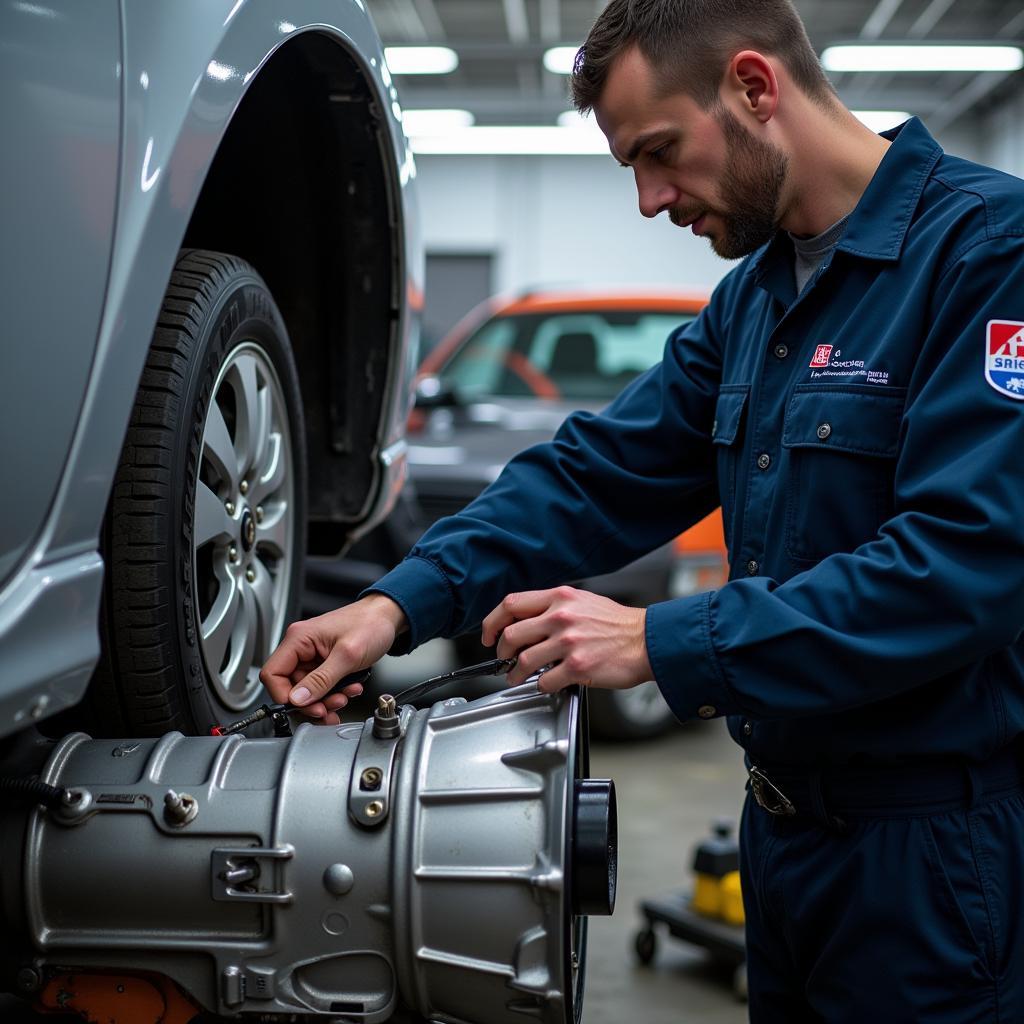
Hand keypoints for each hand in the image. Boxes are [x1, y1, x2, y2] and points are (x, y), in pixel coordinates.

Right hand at [259, 593, 406, 724]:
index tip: (304, 706)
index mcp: (299, 638)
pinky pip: (321, 686)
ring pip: (307, 691)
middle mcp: (301, 647)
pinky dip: (334, 694)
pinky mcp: (324, 663)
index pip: (272, 674)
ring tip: (344, 697)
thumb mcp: (347, 655)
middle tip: (330, 707)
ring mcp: (312, 656)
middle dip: (312, 701)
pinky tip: (349, 690)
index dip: (284, 696)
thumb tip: (298, 699)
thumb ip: (322, 679)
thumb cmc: (371, 623)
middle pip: (291, 687)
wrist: (388, 617)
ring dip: (326, 700)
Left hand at [480, 586, 652, 693]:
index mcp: (560, 598)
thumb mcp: (583, 601)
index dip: (493, 622)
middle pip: (511, 634)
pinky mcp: (578, 667)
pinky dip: (541, 686)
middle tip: (504, 660)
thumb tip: (527, 621)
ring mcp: (569, 642)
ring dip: (516, 674)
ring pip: (524, 660)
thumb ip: (554, 607)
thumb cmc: (618, 624)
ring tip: (518, 678)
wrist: (648, 641)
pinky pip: (545, 681)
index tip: (490, 635)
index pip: (512, 604)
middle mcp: (562, 617)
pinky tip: (547, 684)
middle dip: (501, 651)